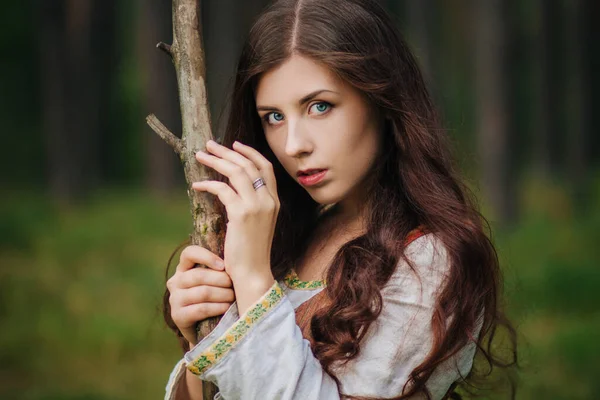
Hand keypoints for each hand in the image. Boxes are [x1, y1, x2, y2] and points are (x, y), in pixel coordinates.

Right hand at [167, 245, 234, 345]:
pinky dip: (217, 308)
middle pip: (199, 275)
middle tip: (234, 285)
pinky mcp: (177, 316)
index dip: (206, 256)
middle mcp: (175, 282)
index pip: (189, 253)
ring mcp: (174, 299)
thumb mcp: (214, 281)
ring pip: (202, 292)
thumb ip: (219, 268)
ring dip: (222, 294)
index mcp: (183, 268)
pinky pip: (201, 309)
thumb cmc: (215, 298)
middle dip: (221, 280)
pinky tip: (226, 308)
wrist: (205, 329)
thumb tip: (239, 256)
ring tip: (233, 297)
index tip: (224, 265)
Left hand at [192, 139, 279, 282]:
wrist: (253, 274)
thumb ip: (252, 206)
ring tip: (200, 156)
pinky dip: (208, 184)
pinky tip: (197, 185)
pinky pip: (223, 189)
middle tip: (209, 145)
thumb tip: (232, 190)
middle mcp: (268, 200)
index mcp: (274, 201)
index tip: (234, 144)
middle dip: (227, 151)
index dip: (250, 153)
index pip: (266, 167)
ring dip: (216, 161)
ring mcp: (257, 206)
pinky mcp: (242, 214)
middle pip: (248, 165)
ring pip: (236, 172)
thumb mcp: (258, 225)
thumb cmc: (251, 253)